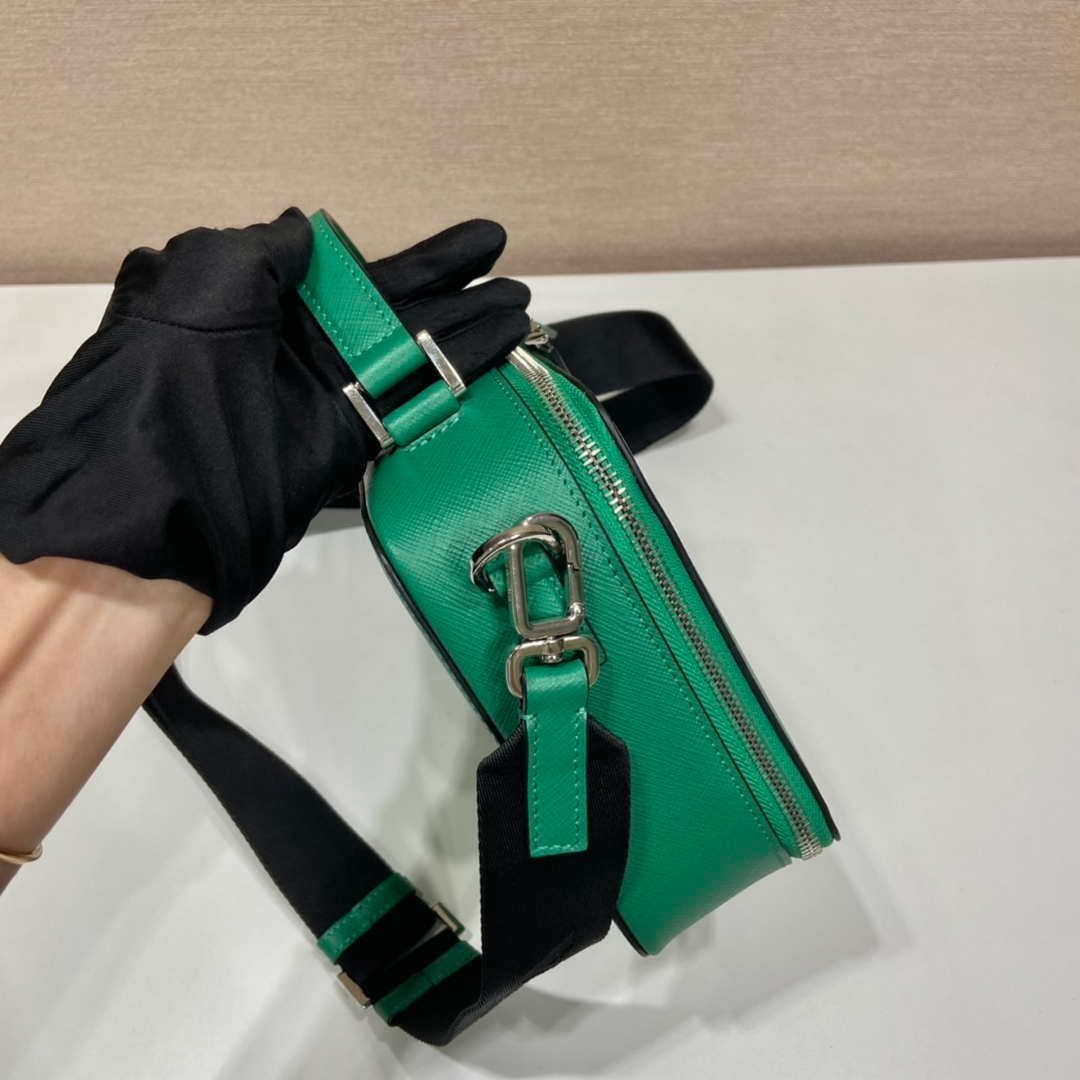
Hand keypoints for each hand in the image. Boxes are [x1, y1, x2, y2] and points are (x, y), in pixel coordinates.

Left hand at [0, 209, 529, 630]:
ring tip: (524, 309)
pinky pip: (409, 403)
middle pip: (394, 305)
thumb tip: (304, 233)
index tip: (476, 245)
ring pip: (411, 353)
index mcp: (263, 294)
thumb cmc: (183, 356)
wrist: (161, 482)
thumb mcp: (209, 269)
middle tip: (511, 268)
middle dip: (454, 284)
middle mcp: (299, 340)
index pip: (355, 268)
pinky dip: (455, 381)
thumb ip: (266, 248)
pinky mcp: (345, 439)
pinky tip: (500, 359)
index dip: (420, 257)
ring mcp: (325, 392)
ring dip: (468, 331)